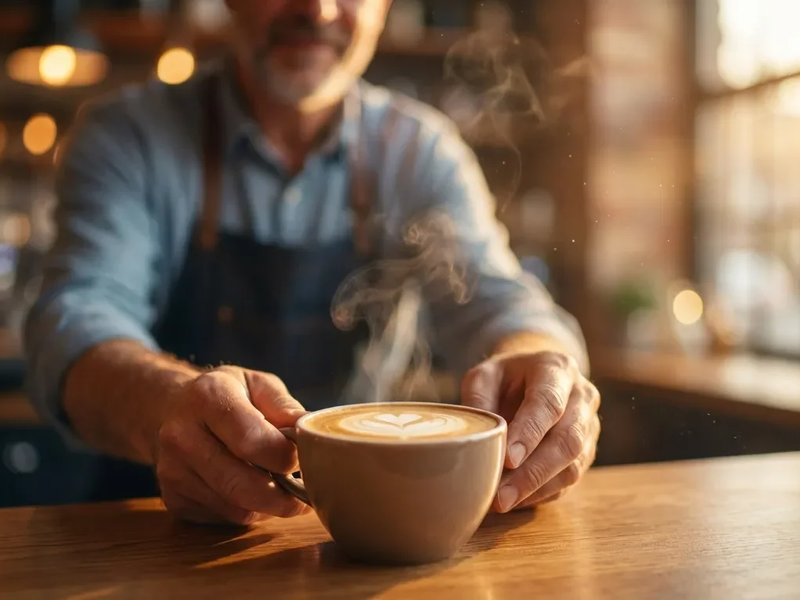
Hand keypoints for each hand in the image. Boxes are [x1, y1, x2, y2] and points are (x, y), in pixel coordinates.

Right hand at [154, 366, 311, 524]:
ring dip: (269, 507)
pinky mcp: (174, 499)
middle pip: (241, 484)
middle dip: (283, 497)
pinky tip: (254, 491)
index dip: (285, 457)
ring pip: (236, 509)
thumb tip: (311, 431)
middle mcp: (182, 436)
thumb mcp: (258, 385)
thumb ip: (285, 406)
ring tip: (283, 489)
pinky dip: (249, 511)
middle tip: (305, 493)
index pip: (252, 440)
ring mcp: (173, 471)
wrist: (170, 409)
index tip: (303, 458)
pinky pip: (224, 519)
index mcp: (208, 398)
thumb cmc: (226, 395)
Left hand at [461, 351, 599, 512]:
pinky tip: (516, 500)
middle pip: (567, 439)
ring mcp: (589, 425)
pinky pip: (571, 478)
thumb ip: (478, 399)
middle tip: (501, 494)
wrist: (535, 376)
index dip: (530, 432)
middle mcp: (582, 397)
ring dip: (538, 487)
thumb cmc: (507, 377)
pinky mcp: (587, 451)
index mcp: (557, 369)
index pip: (549, 403)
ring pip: (574, 464)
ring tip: (503, 502)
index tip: (508, 459)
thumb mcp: (485, 375)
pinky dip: (542, 493)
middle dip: (533, 472)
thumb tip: (476, 439)